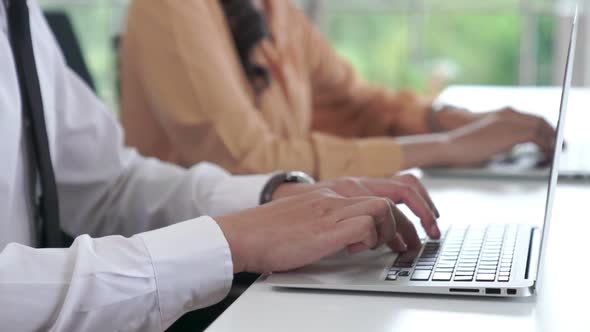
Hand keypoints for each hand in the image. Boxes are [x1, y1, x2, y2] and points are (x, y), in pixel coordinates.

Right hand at [216, 189, 429, 273]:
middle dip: (423, 213)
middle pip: (400, 189)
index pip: (394, 181)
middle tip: (430, 235)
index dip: (419, 200)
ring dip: (392, 232)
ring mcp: (333, 207)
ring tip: (384, 248)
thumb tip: (368, 228)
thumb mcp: (315, 212)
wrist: (245, 233)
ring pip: (385, 209)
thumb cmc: (276, 228)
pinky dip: (369, 239)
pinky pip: (365, 226)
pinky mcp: (326, 227)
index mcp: (340, 187)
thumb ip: (341, 212)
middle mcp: (340, 191)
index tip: (427, 219)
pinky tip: (356, 248)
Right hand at [444, 107, 555, 166]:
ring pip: (540, 126)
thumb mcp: (485, 140)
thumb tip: (511, 148)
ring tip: (554, 151)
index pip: (529, 117)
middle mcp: (506, 114)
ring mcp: (508, 122)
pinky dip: (546, 146)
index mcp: (499, 114)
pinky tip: (547, 154)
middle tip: (556, 144)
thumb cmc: (462, 148)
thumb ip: (500, 139)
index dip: (542, 127)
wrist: (450, 146)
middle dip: (550, 132)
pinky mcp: (510, 134)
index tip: (548, 137)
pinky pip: (537, 137)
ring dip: (550, 139)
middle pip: (538, 119)